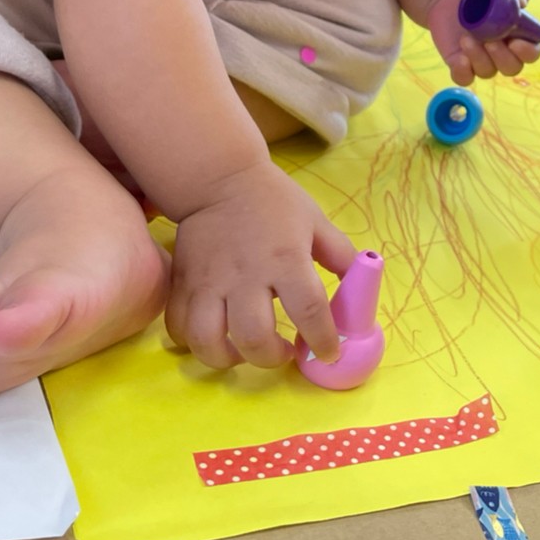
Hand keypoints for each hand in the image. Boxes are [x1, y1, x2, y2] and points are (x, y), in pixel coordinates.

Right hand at [164, 161, 355, 368]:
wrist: (219, 180)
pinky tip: (216, 338)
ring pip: (208, 341)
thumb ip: (340, 255)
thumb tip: (360, 286)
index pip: (309, 311)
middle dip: (272, 358)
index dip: (323, 340)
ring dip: (230, 359)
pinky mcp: (182, 284)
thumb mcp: (315, 221)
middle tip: (284, 351)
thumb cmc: (274, 202)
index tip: (329, 354)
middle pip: (254, 337)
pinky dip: (195, 345)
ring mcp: (209, 282)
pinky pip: (178, 330)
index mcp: (286, 259)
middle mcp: (245, 275)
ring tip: (246, 351)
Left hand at [425, 0, 539, 85]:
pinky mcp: (460, 64)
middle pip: (512, 68)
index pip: (532, 53)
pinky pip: (464, 78)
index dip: (527, 52)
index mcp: (519, 38)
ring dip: (479, 58)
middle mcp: (503, 54)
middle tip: (490, 41)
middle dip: (502, 57)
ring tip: (467, 38)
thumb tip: (521, 2)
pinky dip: (463, 72)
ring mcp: (481, 60)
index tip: (515, 41)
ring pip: (487, 72)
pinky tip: (460, 59)